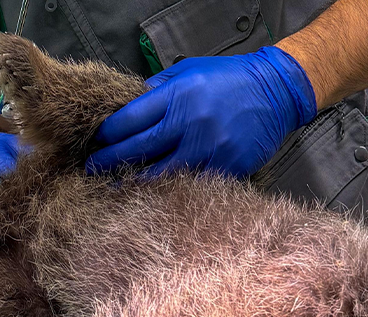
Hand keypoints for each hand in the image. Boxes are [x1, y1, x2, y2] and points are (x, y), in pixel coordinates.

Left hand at [85, 46, 316, 178]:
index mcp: (178, 95)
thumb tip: (133, 104)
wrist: (276, 92)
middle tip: (91, 169)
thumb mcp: (191, 71)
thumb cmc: (231, 78)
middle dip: (109, 160)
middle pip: (138, 148)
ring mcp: (209, 149)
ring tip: (115, 187)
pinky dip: (172, 189)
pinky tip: (156, 194)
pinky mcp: (227, 168)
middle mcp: (190, 123)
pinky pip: (191, 183)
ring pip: (161, 174)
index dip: (108, 133)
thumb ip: (160, 88)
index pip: (130, 119)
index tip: (96, 141)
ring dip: (135, 182)